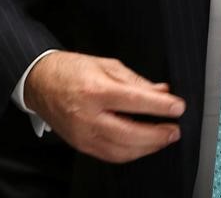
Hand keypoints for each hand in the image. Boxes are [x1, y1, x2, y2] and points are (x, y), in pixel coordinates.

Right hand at [24, 51, 185, 161]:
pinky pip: (109, 155)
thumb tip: (161, 91)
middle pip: (128, 133)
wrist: (41, 83)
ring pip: (120, 150)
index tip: (178, 107)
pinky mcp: (81, 145)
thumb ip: (136, 80)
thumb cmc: (73, 70)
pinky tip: (143, 146)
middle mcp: (88, 116)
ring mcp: (83, 135)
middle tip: (175, 129)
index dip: (159, 106)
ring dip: (147, 147)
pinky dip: (130, 153)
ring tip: (164, 138)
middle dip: (156, 135)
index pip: (134, 101)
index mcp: (96, 90)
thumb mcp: (107, 65)